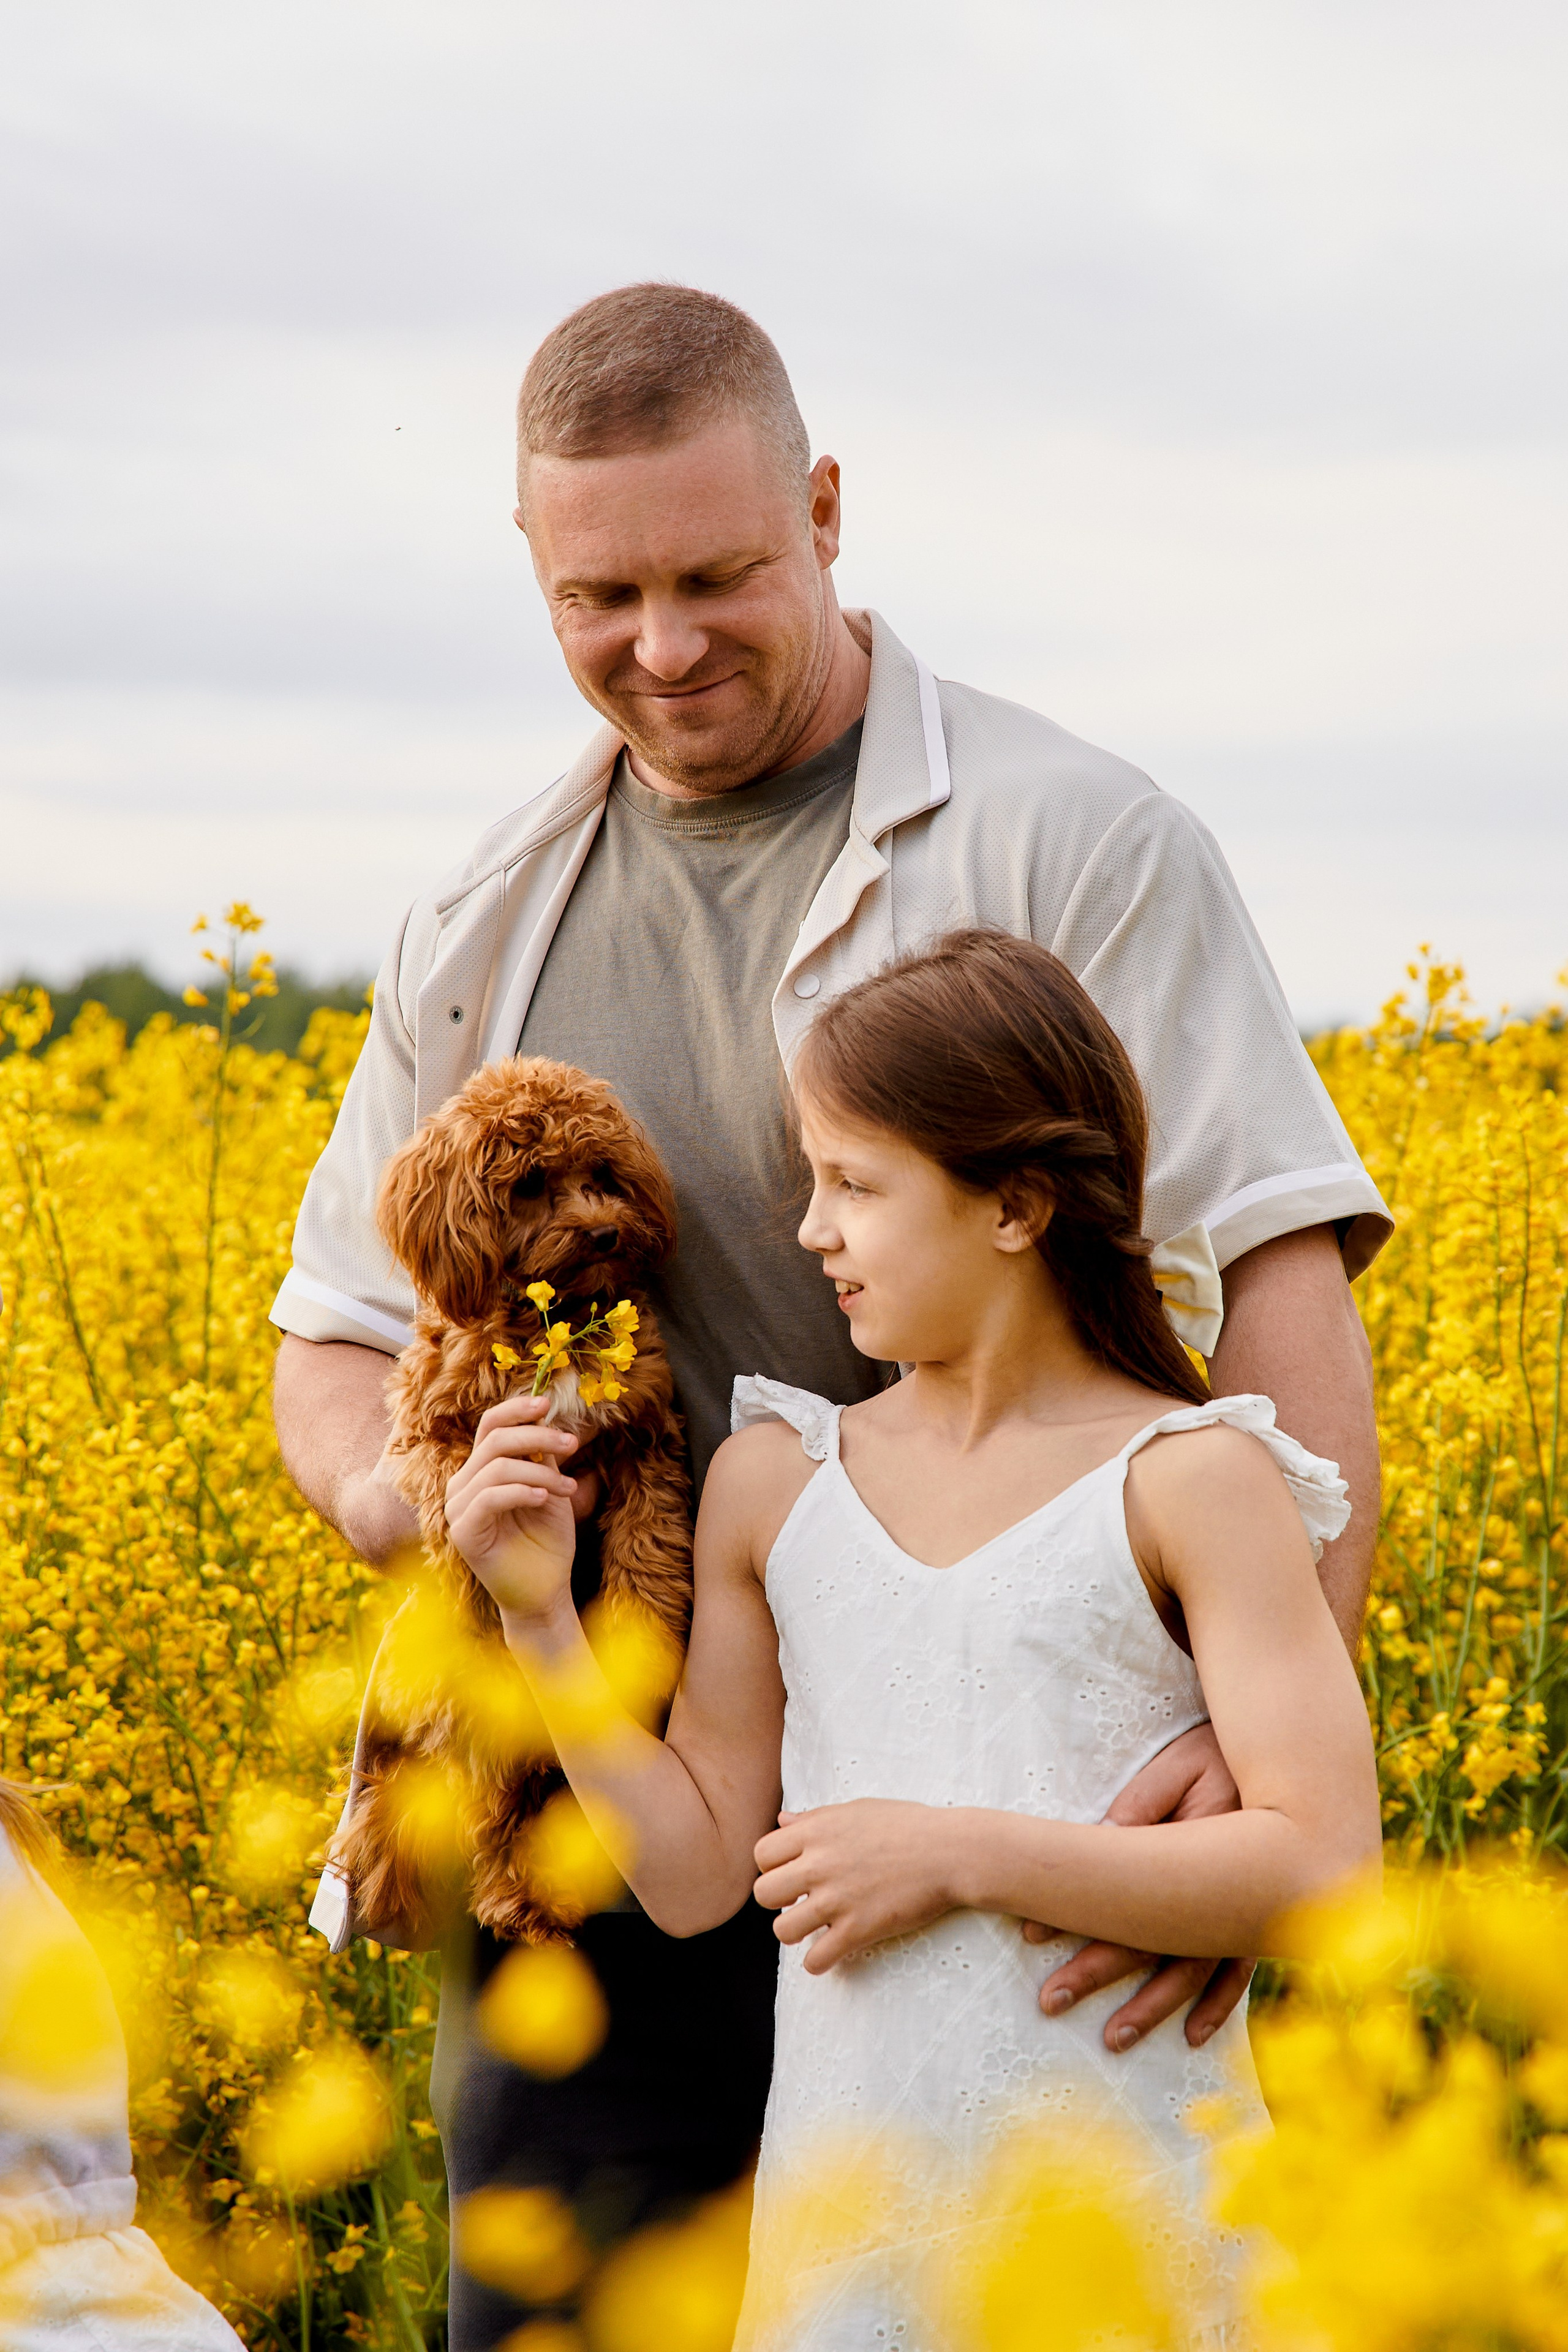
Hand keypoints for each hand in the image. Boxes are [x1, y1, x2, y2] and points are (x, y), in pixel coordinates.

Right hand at [443, 1395, 582, 1625]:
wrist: (544, 1589)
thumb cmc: (546, 1540)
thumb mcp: (550, 1487)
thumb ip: (542, 1456)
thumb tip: (545, 1416)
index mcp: (481, 1469)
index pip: (491, 1425)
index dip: (517, 1409)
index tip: (547, 1404)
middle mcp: (463, 1484)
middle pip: (495, 1440)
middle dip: (537, 1436)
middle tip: (571, 1444)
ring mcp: (459, 1508)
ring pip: (497, 1467)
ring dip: (540, 1471)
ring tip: (569, 1488)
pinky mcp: (464, 1531)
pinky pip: (490, 1497)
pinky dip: (523, 1492)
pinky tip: (546, 1498)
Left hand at [753, 1801, 958, 1973]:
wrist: (949, 1851)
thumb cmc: (907, 1825)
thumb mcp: (856, 1810)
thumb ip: (814, 1818)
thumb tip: (782, 1820)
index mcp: (817, 1831)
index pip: (762, 1853)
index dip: (773, 1865)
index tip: (791, 1871)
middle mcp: (820, 1864)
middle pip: (764, 1893)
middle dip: (778, 1900)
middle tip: (800, 1900)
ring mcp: (838, 1899)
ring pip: (783, 1930)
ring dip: (794, 1932)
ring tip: (813, 1927)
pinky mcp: (859, 1929)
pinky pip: (816, 1960)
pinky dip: (819, 1962)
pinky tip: (833, 1951)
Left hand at [1025, 1722, 1255, 2051]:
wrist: (1288, 1756)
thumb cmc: (1217, 1752)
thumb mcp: (1177, 1766)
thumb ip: (1142, 1805)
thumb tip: (1102, 1845)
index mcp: (1201, 1849)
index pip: (1129, 1895)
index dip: (1079, 1918)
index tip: (1031, 1934)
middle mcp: (1226, 1891)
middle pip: (1154, 1942)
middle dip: (1099, 1973)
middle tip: (1049, 2001)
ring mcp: (1246, 1911)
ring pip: (1194, 1970)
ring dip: (1152, 2006)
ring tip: (1112, 2040)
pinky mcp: (1257, 1918)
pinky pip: (1239, 1971)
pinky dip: (1219, 2005)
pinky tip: (1192, 2035)